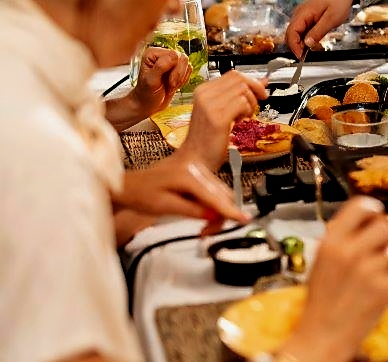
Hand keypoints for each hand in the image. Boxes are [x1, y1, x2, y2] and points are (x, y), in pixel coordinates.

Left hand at [105, 47, 190, 129]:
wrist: (147, 104)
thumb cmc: (145, 94)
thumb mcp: (150, 80)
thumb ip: (161, 66)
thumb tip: (174, 56)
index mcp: (153, 53)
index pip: (174, 55)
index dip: (174, 70)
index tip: (168, 82)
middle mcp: (162, 55)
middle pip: (182, 59)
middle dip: (178, 75)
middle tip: (170, 85)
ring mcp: (170, 61)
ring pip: (187, 64)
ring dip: (181, 79)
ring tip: (171, 86)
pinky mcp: (177, 68)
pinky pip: (189, 70)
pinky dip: (183, 80)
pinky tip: (174, 85)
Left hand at [114, 154, 248, 234]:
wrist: (129, 186)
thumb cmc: (141, 194)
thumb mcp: (165, 207)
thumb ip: (192, 211)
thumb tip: (214, 216)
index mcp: (188, 174)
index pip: (214, 196)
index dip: (230, 210)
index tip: (244, 219)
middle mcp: (196, 168)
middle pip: (223, 194)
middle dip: (221, 215)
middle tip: (207, 233)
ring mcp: (198, 169)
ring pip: (220, 193)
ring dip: (217, 212)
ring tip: (203, 228)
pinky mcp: (198, 174)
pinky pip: (213, 191)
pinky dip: (212, 206)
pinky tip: (202, 215)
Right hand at [181, 71, 267, 168]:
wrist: (194, 160)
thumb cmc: (207, 139)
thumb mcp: (222, 111)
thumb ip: (238, 95)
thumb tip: (261, 82)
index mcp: (203, 91)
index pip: (234, 74)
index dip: (251, 81)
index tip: (259, 91)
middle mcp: (204, 95)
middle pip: (240, 79)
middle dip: (254, 90)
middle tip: (255, 105)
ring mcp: (210, 105)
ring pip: (243, 90)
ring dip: (250, 103)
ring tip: (243, 116)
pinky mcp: (217, 118)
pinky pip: (242, 103)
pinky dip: (247, 111)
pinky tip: (240, 121)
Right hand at [278, 197, 387, 361]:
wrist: (322, 336)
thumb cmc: (322, 301)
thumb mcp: (321, 260)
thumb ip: (342, 238)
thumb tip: (367, 218)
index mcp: (332, 242)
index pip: (361, 206)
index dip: (372, 209)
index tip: (376, 215)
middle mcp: (351, 252)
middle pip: (385, 226)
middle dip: (385, 237)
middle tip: (379, 250)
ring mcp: (370, 270)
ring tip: (380, 272)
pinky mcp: (386, 289)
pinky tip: (386, 286)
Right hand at [286, 0, 357, 57]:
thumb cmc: (339, 2)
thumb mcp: (331, 19)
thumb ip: (318, 32)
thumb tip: (307, 44)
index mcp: (303, 13)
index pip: (291, 32)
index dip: (294, 46)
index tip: (301, 56)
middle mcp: (299, 13)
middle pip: (290, 33)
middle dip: (296, 46)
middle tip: (305, 56)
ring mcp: (302, 15)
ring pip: (295, 33)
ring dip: (300, 43)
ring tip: (311, 49)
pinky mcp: (306, 17)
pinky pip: (302, 29)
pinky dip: (305, 37)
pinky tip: (312, 41)